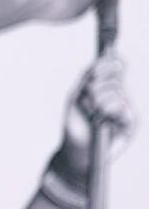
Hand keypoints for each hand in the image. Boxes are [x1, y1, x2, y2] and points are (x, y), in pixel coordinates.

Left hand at [57, 52, 135, 180]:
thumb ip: (87, 78)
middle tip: (86, 97)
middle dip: (96, 83)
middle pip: (115, 76)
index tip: (100, 59)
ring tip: (90, 111)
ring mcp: (127, 110)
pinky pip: (122, 105)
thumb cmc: (75, 124)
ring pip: (117, 90)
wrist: (76, 149)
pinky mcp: (131, 122)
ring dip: (98, 98)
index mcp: (108, 89)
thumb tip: (100, 60)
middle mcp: (121, 97)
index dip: (109, 62)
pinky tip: (100, 118)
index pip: (117, 67)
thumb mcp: (76, 96)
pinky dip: (107, 108)